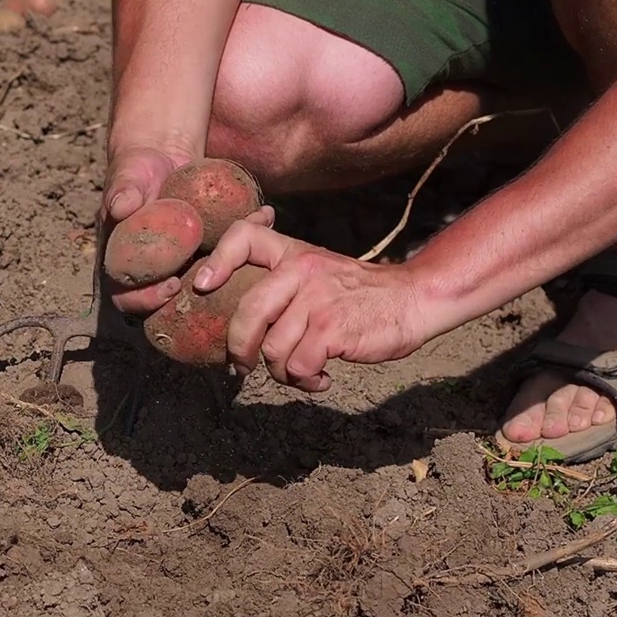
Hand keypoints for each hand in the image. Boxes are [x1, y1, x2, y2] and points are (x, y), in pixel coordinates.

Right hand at [100, 145, 273, 313]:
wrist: (164, 156)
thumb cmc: (137, 169)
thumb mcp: (128, 177)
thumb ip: (123, 192)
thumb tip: (121, 206)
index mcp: (125, 264)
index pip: (126, 297)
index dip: (147, 300)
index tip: (170, 285)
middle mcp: (153, 271)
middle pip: (168, 303)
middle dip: (194, 299)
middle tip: (212, 283)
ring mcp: (182, 264)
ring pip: (203, 284)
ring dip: (228, 275)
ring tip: (246, 256)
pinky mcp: (207, 250)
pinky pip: (226, 256)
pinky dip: (247, 243)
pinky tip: (263, 219)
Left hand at [192, 221, 429, 391]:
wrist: (414, 300)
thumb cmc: (359, 294)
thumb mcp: (320, 270)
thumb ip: (284, 280)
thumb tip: (240, 314)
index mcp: (294, 253)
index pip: (244, 236)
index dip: (217, 260)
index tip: (202, 287)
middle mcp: (302, 270)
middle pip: (248, 312)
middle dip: (239, 349)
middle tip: (242, 367)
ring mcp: (318, 298)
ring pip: (273, 348)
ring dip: (282, 372)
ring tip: (301, 372)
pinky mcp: (332, 328)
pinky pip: (298, 365)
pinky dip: (306, 380)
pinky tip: (321, 377)